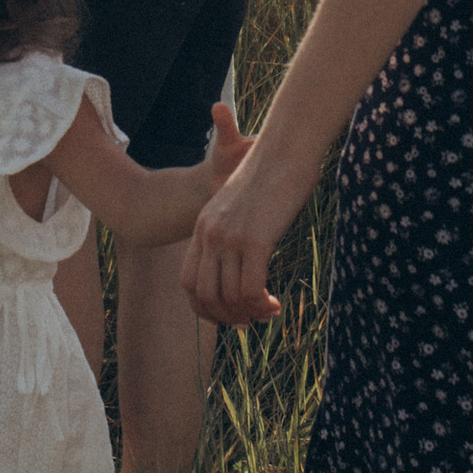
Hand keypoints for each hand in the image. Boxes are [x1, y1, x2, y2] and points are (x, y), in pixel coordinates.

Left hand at [184, 124, 286, 330]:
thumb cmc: (271, 174)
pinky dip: (261, 305)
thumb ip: (234, 230)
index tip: (227, 315)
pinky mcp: (255, 239)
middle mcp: (211, 234)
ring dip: (249, 314)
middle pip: (204, 294)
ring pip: (229, 296)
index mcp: (204, 226)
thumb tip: (245, 254)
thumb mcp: (241, 203)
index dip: (204, 307)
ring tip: (267, 312)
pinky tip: (274, 304)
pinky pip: (251, 289)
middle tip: (250, 321)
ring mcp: (231, 237)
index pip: (189, 281)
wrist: (284, 151)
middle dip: (226, 317)